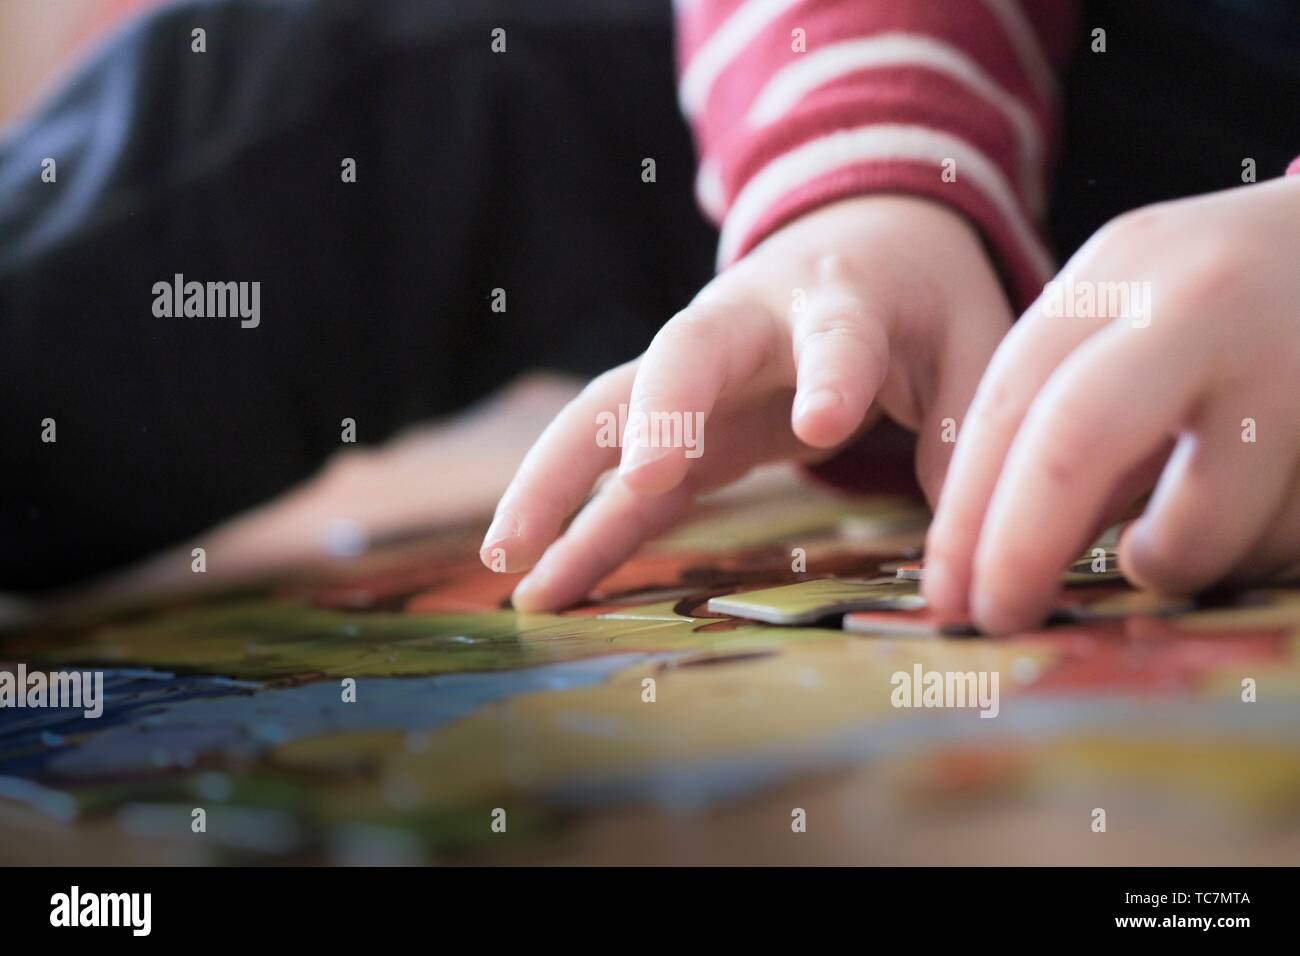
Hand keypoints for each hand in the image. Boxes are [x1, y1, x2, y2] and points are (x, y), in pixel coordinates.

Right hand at [480, 194, 1013, 609]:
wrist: (858, 239)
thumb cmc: (920, 302)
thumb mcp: (975, 353)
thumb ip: (968, 441)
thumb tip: (962, 570)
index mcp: (844, 303)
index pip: (837, 336)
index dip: (831, 372)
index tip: (823, 420)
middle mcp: (749, 327)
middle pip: (685, 356)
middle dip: (659, 413)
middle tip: (639, 480)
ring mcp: (696, 373)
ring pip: (611, 410)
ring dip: (558, 479)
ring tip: (509, 559)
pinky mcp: (676, 420)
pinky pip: (618, 473)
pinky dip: (580, 526)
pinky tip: (541, 584)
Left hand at [924, 176, 1299, 633]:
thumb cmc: (1230, 299)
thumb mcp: (1135, 318)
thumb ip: (1064, 419)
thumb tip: (998, 558)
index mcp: (1123, 268)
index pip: (1010, 400)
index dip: (966, 511)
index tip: (944, 589)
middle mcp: (1203, 303)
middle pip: (1075, 443)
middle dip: (1021, 549)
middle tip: (997, 616)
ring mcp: (1296, 361)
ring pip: (1202, 524)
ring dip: (1166, 567)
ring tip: (1161, 555)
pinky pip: (1288, 536)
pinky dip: (1252, 554)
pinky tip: (1253, 520)